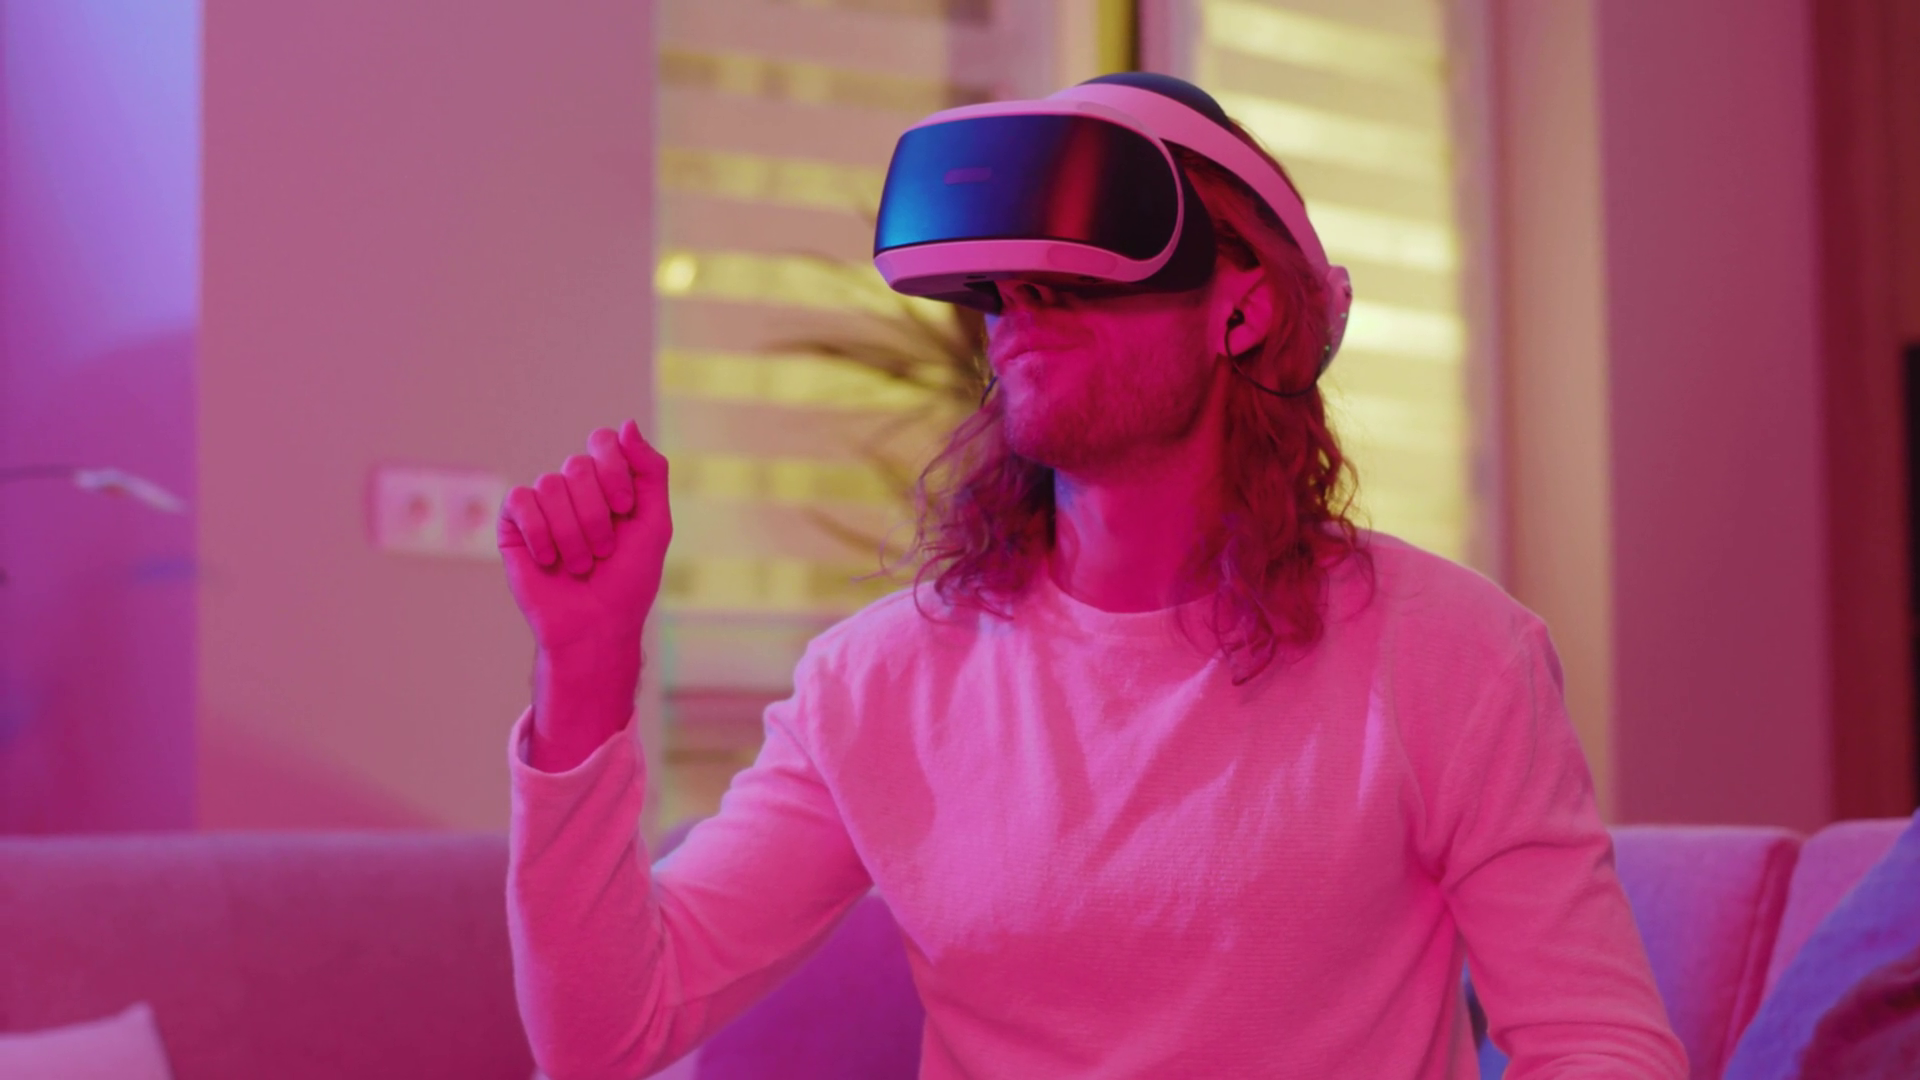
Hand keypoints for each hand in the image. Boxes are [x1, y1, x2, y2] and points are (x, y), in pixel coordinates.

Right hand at [498, 420, 671, 656]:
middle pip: (577, 467)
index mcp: (607, 484)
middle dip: (596, 515)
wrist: (596, 625)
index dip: (613, 471)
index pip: (603, 442)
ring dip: (572, 533)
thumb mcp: (654, 523)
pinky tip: (549, 559)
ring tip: (579, 565)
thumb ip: (650, 471)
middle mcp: (573, 489)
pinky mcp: (514, 525)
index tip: (624, 508)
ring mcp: (542, 505)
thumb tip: (626, 425)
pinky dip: (541, 533)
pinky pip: (520, 501)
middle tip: (603, 551)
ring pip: (550, 486)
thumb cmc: (628, 580)